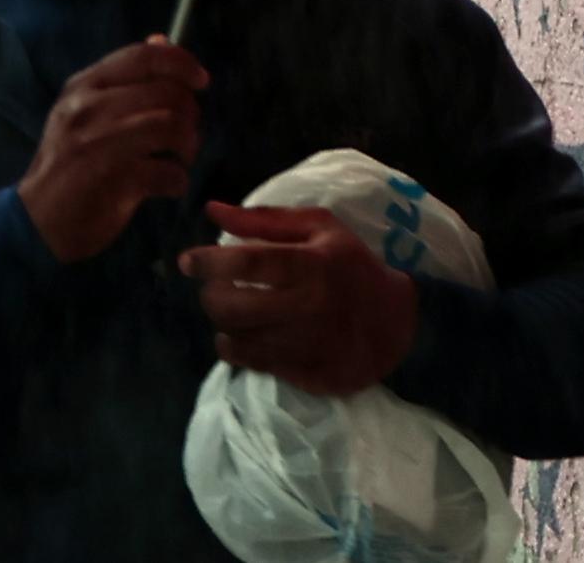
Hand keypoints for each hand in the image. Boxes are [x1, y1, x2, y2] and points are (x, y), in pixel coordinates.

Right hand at [18, 37, 207, 262]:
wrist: (37, 222)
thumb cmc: (70, 164)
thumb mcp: (86, 112)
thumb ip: (125, 78)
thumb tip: (163, 40)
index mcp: (83, 86)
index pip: (143, 57)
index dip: (181, 63)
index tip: (201, 80)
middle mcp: (89, 109)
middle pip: (167, 93)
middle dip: (190, 114)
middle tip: (186, 135)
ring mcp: (100, 144)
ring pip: (172, 127)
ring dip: (188, 146)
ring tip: (180, 158)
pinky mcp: (114, 180)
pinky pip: (169, 172)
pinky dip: (178, 180)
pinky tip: (168, 185)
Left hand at [183, 202, 420, 397]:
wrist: (396, 322)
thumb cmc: (352, 266)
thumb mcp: (320, 228)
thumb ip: (265, 219)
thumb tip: (213, 210)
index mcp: (312, 264)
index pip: (247, 262)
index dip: (209, 261)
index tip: (187, 260)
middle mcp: (308, 306)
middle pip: (233, 306)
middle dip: (210, 296)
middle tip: (212, 288)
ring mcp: (307, 345)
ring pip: (237, 339)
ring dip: (222, 323)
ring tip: (230, 310)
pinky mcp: (306, 374)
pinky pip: (252, 364)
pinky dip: (235, 349)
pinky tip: (241, 336)